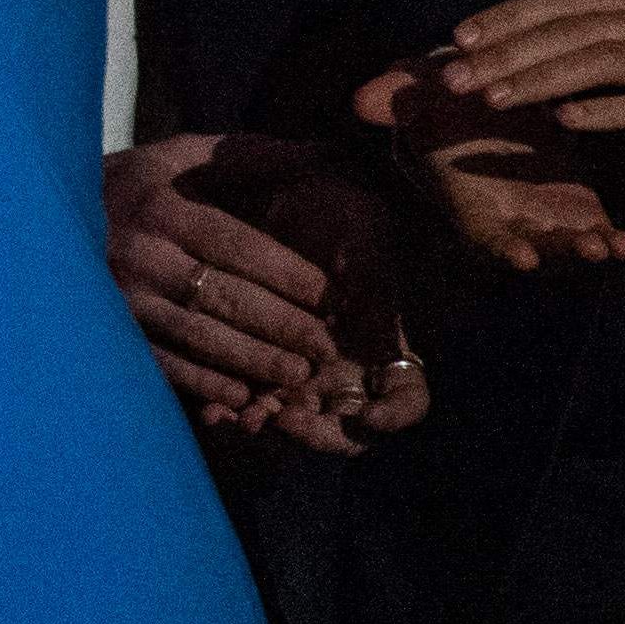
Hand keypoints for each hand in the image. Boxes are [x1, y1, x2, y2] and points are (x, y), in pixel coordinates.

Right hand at [106, 134, 356, 431]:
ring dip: (253, 361)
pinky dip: (204, 384)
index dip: (286, 273)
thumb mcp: (177, 158)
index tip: (329, 295)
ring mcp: (123, 300)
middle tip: (326, 347)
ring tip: (297, 375)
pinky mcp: (112, 332)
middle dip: (282, 326)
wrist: (44, 220)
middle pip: (224, 297)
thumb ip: (246, 156)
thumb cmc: (131, 186)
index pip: (236, 245)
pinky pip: (164, 364)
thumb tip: (324, 152)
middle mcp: (140, 256)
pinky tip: (242, 396)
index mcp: (160, 209)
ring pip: (199, 337)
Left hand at [231, 150, 432, 455]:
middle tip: (288, 419)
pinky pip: (248, 404)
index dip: (396, 415)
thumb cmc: (335, 211)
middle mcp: (347, 367)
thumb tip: (394, 335)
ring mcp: (302, 368)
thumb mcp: (363, 239)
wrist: (280, 191)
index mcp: (383, 345)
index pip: (407, 398)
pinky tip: (216, 410)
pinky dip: (235, 413)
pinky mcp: (256, 362)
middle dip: (320, 433)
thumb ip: (380, 284)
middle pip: (347, 428)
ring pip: (297, 422)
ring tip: (246, 417)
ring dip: (274, 428)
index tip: (371, 417)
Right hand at [354, 42, 624, 273]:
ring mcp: (545, 220)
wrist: (486, 104)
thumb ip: (400, 99)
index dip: (500, 245)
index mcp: (469, 200)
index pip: (480, 232)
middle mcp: (507, 219)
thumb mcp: (423, 94)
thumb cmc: (448, 101)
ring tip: (624, 246)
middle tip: (593, 248)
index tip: (522, 257)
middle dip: (564, 254)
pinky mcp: (579, 211)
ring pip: (572, 247)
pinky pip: (605, 235)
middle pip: (536, 248)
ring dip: (600, 250)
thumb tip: (360, 100)